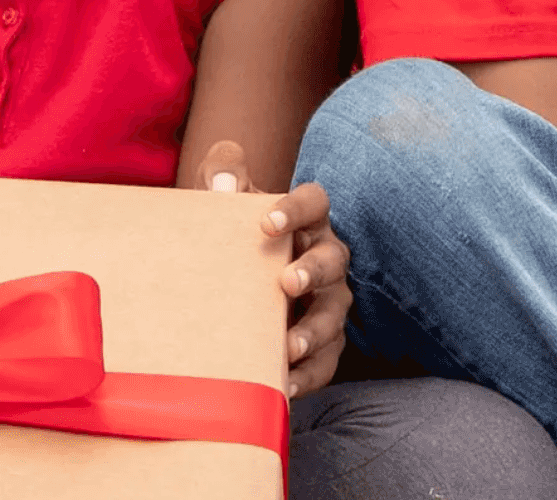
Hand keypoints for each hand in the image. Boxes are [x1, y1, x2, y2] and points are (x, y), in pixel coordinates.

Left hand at [197, 140, 347, 396]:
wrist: (227, 280)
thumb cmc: (232, 232)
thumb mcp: (223, 196)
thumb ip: (223, 172)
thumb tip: (224, 185)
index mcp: (306, 220)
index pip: (315, 202)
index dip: (297, 209)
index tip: (267, 221)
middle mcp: (325, 259)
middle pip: (332, 260)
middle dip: (313, 271)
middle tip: (287, 282)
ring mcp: (327, 302)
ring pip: (333, 316)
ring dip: (314, 332)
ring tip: (290, 346)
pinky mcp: (322, 343)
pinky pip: (325, 362)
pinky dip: (309, 376)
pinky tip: (286, 385)